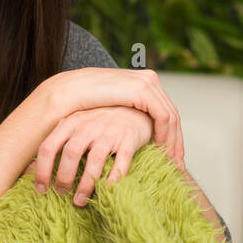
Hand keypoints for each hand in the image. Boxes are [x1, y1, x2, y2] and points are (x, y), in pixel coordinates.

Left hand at [33, 105, 152, 203]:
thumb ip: (57, 143)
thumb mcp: (75, 127)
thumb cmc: (98, 123)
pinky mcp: (129, 140)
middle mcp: (88, 125)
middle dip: (63, 177)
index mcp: (70, 123)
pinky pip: (120, 164)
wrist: (133, 108)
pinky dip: (112, 181)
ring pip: (94, 161)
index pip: (48, 146)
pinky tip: (106, 192)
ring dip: (85, 185)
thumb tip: (29, 170)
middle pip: (70, 153)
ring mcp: (109, 132)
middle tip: (61, 193)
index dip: (41, 170)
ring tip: (79, 201)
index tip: (40, 189)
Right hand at [39, 68, 183, 168]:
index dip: (169, 134)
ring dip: (172, 141)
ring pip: (171, 117)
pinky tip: (160, 150)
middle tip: (177, 164)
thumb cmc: (80, 104)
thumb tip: (131, 132)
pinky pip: (163, 116)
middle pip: (171, 114)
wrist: (64, 93)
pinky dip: (165, 135)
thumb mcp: (108, 110)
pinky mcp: (141, 90)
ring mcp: (146, 82)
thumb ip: (122, 114)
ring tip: (170, 162)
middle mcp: (147, 78)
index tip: (170, 156)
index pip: (164, 110)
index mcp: (141, 80)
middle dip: (175, 141)